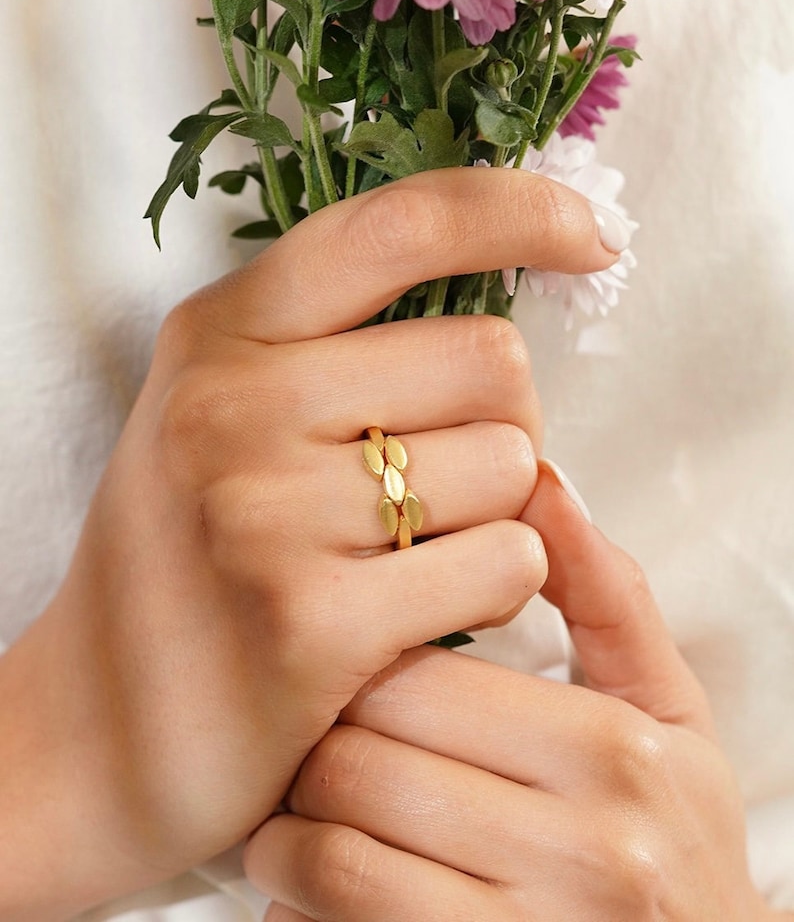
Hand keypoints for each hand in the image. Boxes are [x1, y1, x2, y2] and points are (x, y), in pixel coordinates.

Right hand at [0, 169, 618, 918]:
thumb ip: (331, 351)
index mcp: (219, 334)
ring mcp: (268, 514)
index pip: (399, 226)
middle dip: (504, 421)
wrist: (96, 729)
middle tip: (449, 481)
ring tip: (415, 557)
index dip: (517, 209)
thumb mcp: (219, 420)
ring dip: (499, 515)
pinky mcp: (314, 624)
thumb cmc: (185, 564)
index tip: (591, 230)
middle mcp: (234, 405)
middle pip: (492, 359)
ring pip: (514, 466)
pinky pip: (508, 563)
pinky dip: (499, 587)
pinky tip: (428, 614)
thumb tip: (504, 332)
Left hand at [246, 463, 783, 920]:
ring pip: (333, 854)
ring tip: (290, 816)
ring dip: (283, 834)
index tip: (345, 672)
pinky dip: (296, 909)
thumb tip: (539, 478)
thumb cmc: (672, 833)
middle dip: (313, 746)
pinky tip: (310, 888)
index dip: (358, 669)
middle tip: (305, 739)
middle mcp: (583, 848)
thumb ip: (606, 594)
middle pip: (363, 759)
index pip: (417, 680)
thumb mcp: (665, 708)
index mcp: (614, 749)